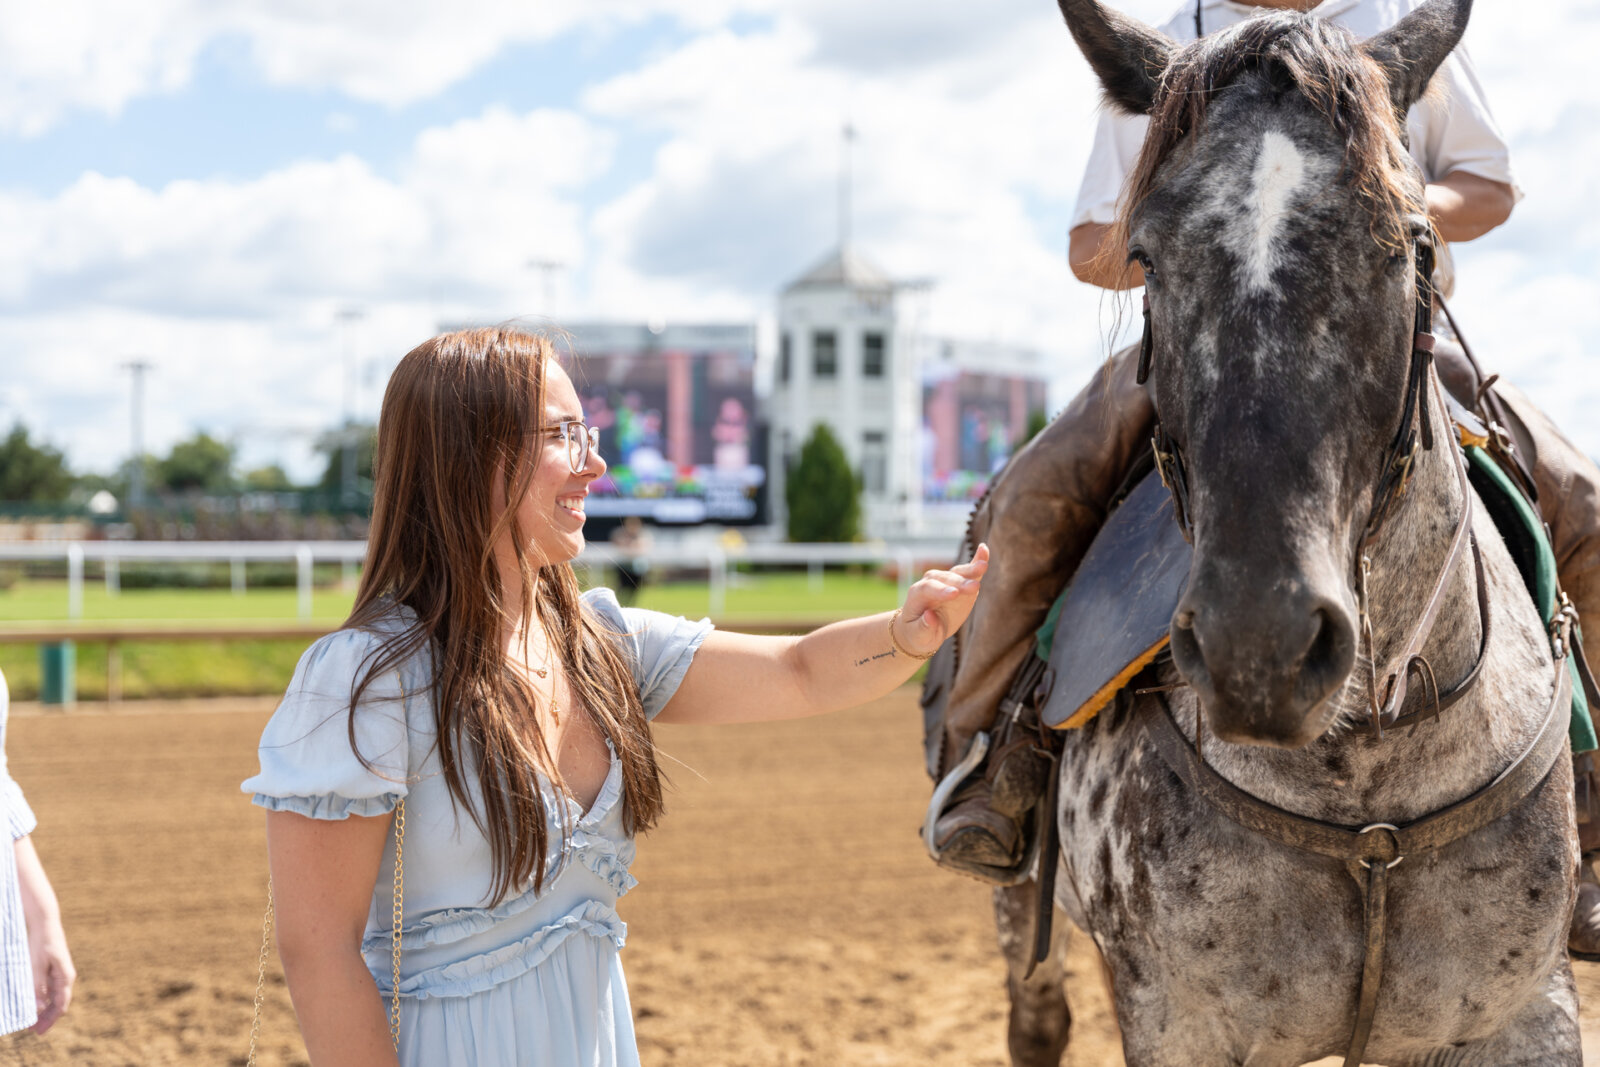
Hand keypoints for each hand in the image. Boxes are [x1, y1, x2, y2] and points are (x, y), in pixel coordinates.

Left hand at [27, 914, 72, 1033]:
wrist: (45, 924)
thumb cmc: (41, 943)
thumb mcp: (36, 966)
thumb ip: (37, 987)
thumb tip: (38, 1008)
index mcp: (65, 977)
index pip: (61, 1004)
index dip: (50, 1020)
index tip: (38, 1031)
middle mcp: (65, 977)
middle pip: (59, 1003)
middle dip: (47, 1018)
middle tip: (33, 1031)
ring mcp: (60, 974)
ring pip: (54, 998)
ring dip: (44, 1010)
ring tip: (32, 1021)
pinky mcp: (53, 970)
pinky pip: (49, 990)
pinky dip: (42, 1000)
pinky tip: (33, 1004)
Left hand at [893, 544, 989, 656]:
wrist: (922, 628)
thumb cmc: (919, 635)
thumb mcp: (919, 637)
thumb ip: (923, 628)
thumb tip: (930, 616)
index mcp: (917, 595)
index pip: (928, 589)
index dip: (941, 590)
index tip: (954, 594)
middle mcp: (931, 583)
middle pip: (945, 578)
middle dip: (959, 582)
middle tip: (974, 588)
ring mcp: (946, 580)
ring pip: (957, 572)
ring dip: (970, 570)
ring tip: (983, 566)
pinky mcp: (960, 582)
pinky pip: (967, 570)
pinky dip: (975, 560)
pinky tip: (983, 549)